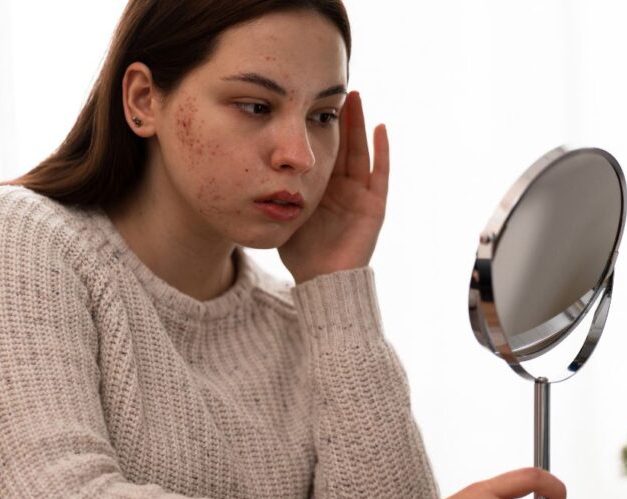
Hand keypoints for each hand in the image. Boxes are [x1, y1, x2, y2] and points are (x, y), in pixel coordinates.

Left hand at [279, 90, 388, 283]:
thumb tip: (244, 170)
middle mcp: (342, 189)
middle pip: (343, 145)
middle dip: (341, 117)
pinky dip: (382, 151)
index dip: (319, 127)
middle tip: (337, 87)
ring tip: (356, 97)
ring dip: (359, 124)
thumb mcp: (282, 214)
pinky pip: (380, 174)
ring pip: (360, 151)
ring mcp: (360, 196)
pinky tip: (380, 127)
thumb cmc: (300, 254)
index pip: (322, 151)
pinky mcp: (374, 206)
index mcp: (321, 189)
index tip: (312, 101)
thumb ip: (273, 193)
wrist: (322, 282)